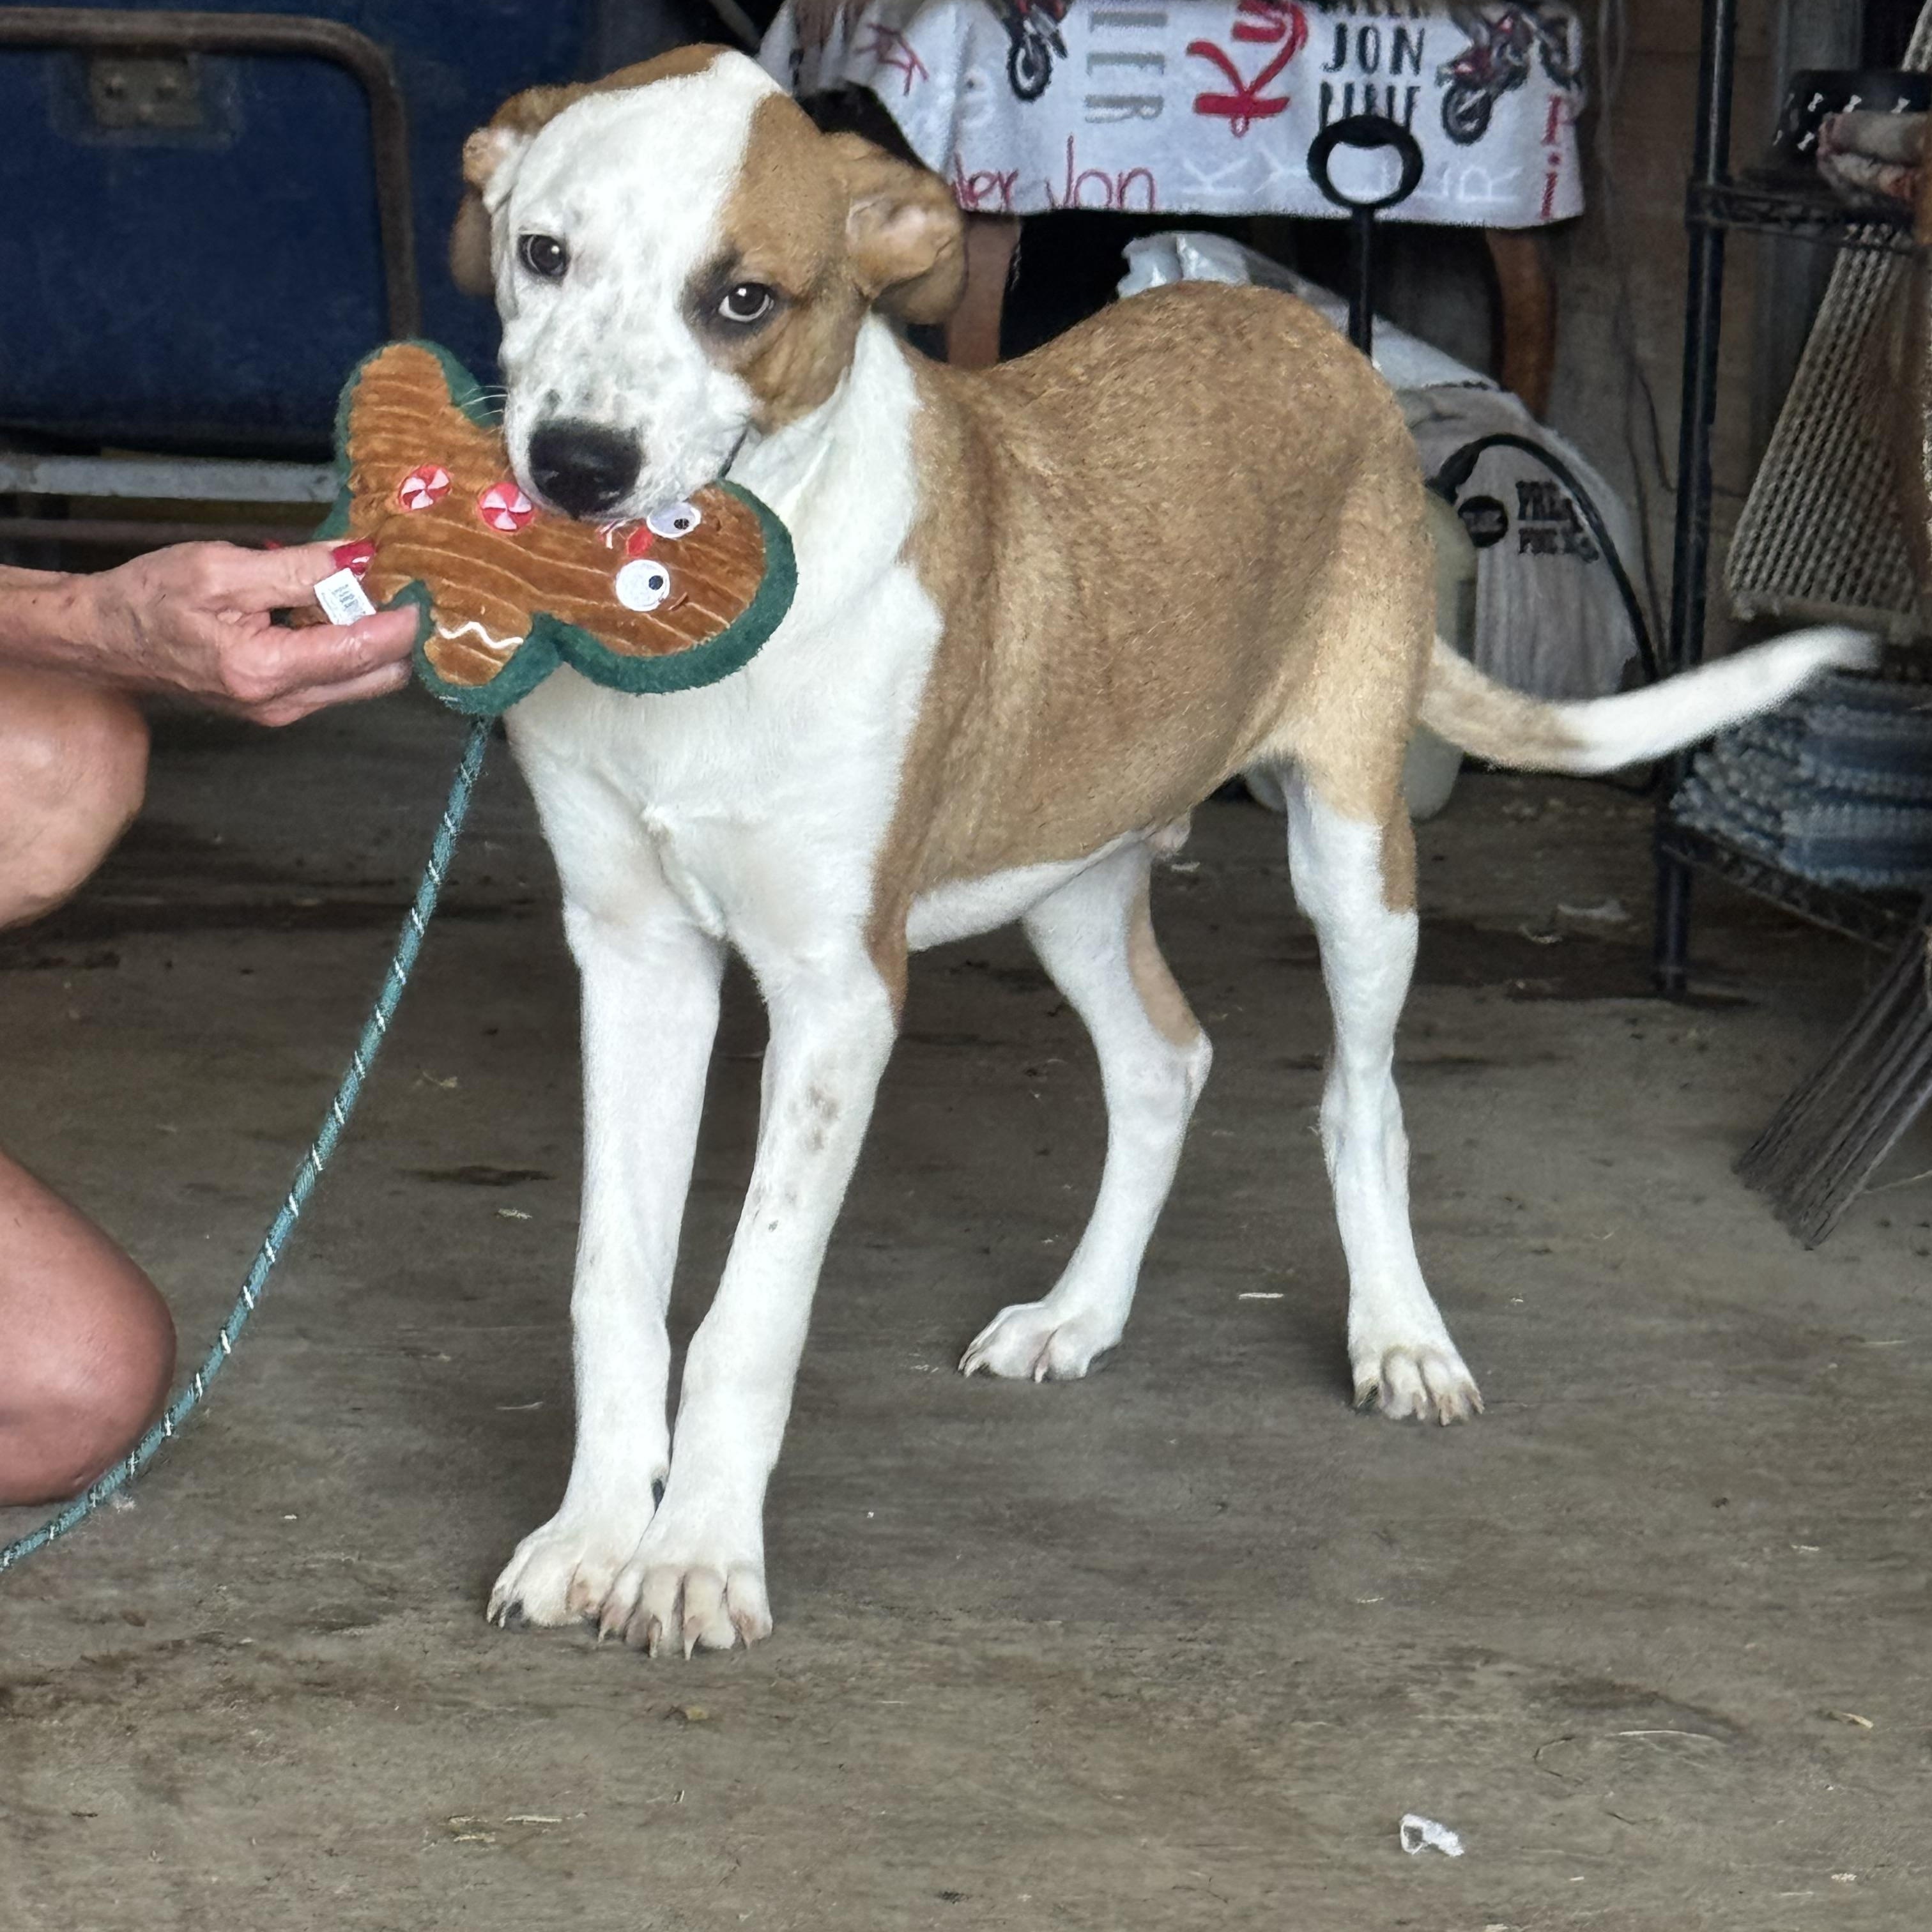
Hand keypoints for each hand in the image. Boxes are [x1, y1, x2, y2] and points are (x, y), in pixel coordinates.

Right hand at [74, 542, 417, 726]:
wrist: (105, 639)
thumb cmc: (151, 598)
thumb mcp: (223, 568)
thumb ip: (298, 568)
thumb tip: (359, 560)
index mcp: (267, 670)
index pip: (365, 651)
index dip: (403, 619)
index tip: (422, 586)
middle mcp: (283, 704)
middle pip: (379, 676)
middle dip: (393, 631)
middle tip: (390, 582)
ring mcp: (284, 712)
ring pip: (362, 680)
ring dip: (370, 636)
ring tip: (353, 588)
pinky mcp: (280, 707)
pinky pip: (335, 679)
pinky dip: (344, 645)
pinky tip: (324, 609)